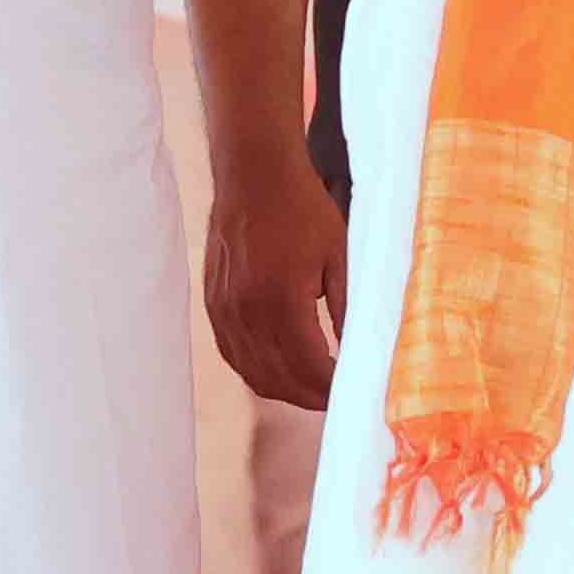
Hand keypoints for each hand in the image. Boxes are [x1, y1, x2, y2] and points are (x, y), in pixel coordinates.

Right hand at [204, 137, 350, 410]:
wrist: (254, 174)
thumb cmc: (302, 208)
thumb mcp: (339, 256)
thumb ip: (347, 309)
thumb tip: (359, 353)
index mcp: (281, 299)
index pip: (307, 368)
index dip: (330, 389)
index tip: (352, 393)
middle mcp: (246, 311)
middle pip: (278, 379)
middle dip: (310, 397)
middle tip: (337, 398)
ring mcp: (224, 309)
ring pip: (252, 373)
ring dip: (284, 389)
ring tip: (313, 389)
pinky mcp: (213, 304)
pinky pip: (232, 354)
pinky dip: (256, 371)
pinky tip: (279, 370)